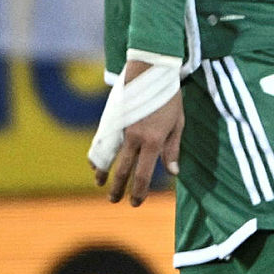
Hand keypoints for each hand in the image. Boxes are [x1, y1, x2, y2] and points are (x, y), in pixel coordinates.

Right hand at [97, 59, 182, 205]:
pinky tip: (95, 165)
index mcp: (153, 141)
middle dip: (118, 189)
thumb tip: (172, 173)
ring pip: (107, 160)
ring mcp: (120, 130)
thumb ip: (173, 149)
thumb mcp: (178, 122)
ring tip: (101, 185)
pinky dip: (96, 157)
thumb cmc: (168, 96)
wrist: (149, 71)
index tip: (135, 203)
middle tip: (116, 201)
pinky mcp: (111, 122)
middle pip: (123, 172)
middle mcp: (134, 139)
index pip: (143, 175)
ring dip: (103, 175)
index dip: (139, 192)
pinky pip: (100, 145)